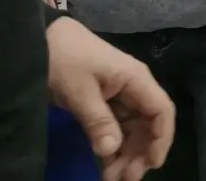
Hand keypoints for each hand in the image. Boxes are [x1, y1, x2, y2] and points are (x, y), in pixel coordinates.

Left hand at [47, 17, 174, 180]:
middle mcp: (135, 88)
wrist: (44, 39)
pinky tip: (106, 163)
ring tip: (113, 177)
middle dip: (140, 153)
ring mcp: (122, 95)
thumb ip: (98, 120)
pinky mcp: (108, 101)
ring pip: (134, 129)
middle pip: (149, 124)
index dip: (161, 138)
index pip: (161, 111)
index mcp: (136, 79)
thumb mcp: (79, 91)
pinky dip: (114, 146)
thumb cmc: (65, 59)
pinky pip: (118, 127)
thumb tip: (111, 150)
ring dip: (127, 153)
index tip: (151, 164)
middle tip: (125, 179)